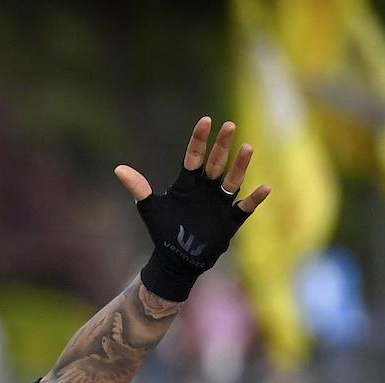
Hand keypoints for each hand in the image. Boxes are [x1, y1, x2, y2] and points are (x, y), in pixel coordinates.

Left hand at [116, 118, 270, 300]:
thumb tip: (118, 169)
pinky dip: (254, 199)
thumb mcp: (149, 208)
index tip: (206, 120)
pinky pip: (245, 208)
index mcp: (188, 184)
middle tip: (229, 126)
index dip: (199, 140)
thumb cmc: (164, 231)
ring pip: (232, 181)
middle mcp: (206, 189)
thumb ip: (138, 188)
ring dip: (240, 166)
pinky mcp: (230, 220)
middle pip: (216, 163)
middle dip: (222, 146)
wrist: (176, 260)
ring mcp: (220, 203)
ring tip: (247, 148)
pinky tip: (265, 188)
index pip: (194, 157)